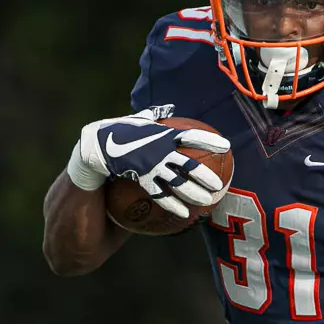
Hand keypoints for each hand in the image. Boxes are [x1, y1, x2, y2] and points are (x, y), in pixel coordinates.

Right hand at [68, 106, 230, 218]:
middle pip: (189, 165)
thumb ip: (154, 115)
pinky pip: (160, 195)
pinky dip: (173, 205)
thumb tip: (167, 108)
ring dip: (194, 194)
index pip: (191, 136)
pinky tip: (184, 215)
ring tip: (208, 202)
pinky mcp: (141, 179)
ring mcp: (152, 166)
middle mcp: (161, 150)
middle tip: (220, 185)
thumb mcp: (138, 120)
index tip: (227, 146)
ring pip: (178, 183)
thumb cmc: (120, 131)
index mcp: (163, 134)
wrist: (96, 146)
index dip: (210, 141)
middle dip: (206, 176)